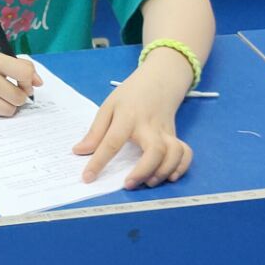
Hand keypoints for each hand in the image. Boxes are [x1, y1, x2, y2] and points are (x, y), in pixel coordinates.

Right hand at [0, 45, 42, 117]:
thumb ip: (16, 67)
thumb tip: (39, 83)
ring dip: (9, 106)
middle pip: (18, 97)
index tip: (25, 82)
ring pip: (8, 110)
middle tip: (12, 91)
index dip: (29, 81)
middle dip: (20, 96)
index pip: (24, 74)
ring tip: (0, 96)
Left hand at [73, 56, 192, 187]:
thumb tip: (79, 152)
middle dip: (143, 171)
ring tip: (148, 182)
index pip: (112, 142)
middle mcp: (149, 126)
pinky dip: (181, 167)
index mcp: (127, 117)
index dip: (99, 162)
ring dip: (163, 171)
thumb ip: (95, 131)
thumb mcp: (108, 107)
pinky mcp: (176, 136)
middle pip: (155, 150)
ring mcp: (166, 131)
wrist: (159, 80)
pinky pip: (185, 153)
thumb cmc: (130, 95)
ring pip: (174, 153)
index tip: (88, 177)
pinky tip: (169, 176)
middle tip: (128, 184)